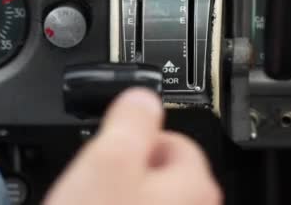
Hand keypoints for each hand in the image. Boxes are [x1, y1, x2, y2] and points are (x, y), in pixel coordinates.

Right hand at [44, 88, 221, 204]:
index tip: (111, 149)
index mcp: (194, 183)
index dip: (135, 136)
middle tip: (98, 183)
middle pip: (159, 168)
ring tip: (95, 203)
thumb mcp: (109, 160)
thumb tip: (143, 95)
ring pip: (146, 197)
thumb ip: (131, 118)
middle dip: (127, 169)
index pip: (173, 135)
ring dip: (122, 194)